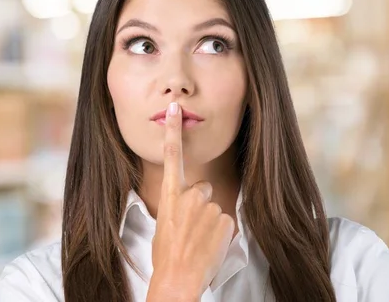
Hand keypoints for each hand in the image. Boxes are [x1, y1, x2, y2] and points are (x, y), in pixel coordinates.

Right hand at [146, 102, 234, 301]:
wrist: (177, 279)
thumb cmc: (166, 254)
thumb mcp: (163, 224)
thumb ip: (177, 206)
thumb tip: (186, 204)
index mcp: (169, 195)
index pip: (172, 156)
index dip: (174, 131)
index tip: (176, 110)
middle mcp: (189, 196)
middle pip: (202, 188)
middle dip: (199, 203)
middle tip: (191, 227)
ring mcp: (209, 207)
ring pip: (214, 207)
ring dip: (209, 221)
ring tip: (199, 240)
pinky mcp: (226, 220)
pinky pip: (225, 221)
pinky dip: (220, 232)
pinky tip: (209, 245)